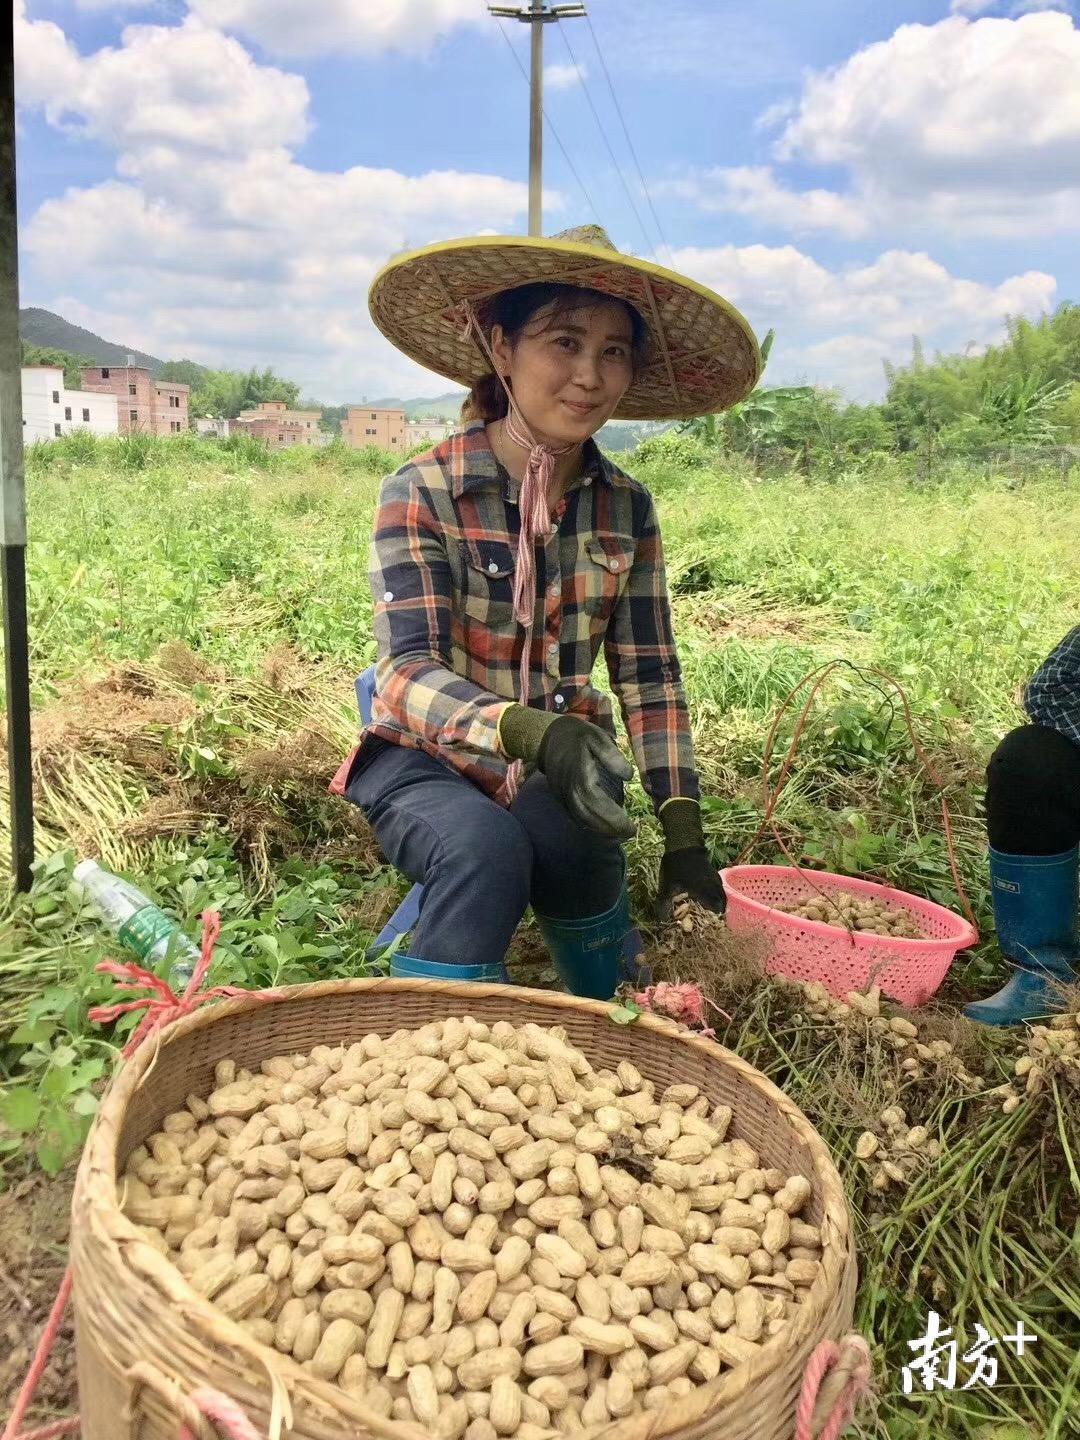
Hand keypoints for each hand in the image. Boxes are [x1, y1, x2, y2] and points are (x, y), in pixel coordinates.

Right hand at [537, 716, 635, 839]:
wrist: (550, 736)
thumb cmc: (578, 736)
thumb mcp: (597, 737)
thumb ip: (612, 755)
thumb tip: (627, 775)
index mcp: (579, 776)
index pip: (598, 804)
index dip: (614, 819)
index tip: (632, 827)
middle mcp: (568, 790)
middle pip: (588, 817)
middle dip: (609, 829)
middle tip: (629, 833)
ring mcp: (562, 795)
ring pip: (580, 819)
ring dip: (600, 830)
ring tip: (619, 834)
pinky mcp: (561, 797)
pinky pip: (574, 816)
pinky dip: (589, 825)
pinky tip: (603, 828)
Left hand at [657, 847, 725, 921]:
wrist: (683, 844)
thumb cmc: (675, 866)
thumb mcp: (667, 886)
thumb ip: (664, 904)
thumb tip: (661, 921)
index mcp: (705, 892)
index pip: (717, 909)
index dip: (714, 918)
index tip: (708, 923)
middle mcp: (714, 886)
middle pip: (722, 902)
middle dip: (718, 911)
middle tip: (710, 918)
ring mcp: (715, 878)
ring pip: (722, 894)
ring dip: (718, 902)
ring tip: (710, 909)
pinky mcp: (713, 872)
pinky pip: (719, 887)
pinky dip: (716, 893)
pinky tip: (708, 895)